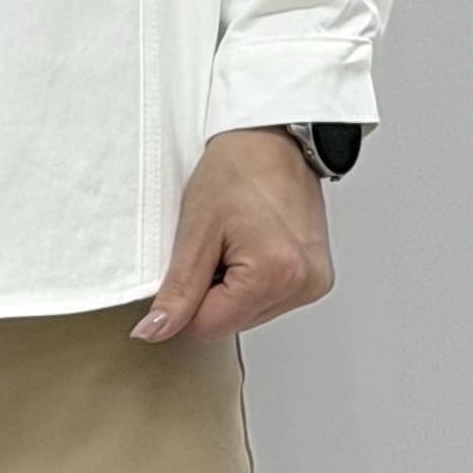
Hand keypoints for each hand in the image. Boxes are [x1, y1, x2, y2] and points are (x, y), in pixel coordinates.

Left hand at [131, 128, 332, 341]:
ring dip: (234, 287)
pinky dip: (253, 282)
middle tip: (219, 245)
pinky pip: (269, 300)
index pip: (209, 327)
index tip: (195, 260)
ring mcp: (314, 283)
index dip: (189, 300)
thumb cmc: (237, 171)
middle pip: (232, 323)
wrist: (273, 140)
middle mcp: (303, 284)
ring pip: (249, 314)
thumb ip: (177, 291)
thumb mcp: (195, 231)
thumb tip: (154, 331)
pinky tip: (255, 247)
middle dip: (213, 292)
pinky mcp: (317, 279)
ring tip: (239, 241)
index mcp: (275, 274)